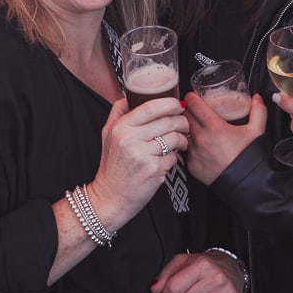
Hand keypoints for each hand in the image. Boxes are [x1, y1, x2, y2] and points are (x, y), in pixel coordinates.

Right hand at [90, 95, 188, 230]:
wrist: (111, 197)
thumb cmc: (112, 166)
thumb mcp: (107, 135)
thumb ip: (117, 113)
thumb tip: (129, 95)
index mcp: (120, 127)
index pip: (150, 107)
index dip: (168, 103)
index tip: (177, 105)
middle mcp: (130, 139)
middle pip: (167, 122)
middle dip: (181, 121)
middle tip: (184, 124)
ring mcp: (142, 155)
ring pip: (174, 138)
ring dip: (182, 140)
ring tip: (180, 142)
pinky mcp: (153, 170)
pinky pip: (173, 157)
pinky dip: (174, 158)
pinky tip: (168, 159)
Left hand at [183, 90, 263, 183]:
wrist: (247, 184)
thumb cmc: (250, 158)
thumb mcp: (256, 131)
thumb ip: (258, 110)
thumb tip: (257, 98)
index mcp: (215, 127)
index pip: (193, 104)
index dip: (191, 97)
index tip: (192, 96)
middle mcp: (201, 140)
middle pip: (185, 117)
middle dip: (189, 112)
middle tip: (196, 111)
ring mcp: (194, 153)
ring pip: (185, 134)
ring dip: (190, 130)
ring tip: (200, 130)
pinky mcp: (192, 166)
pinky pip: (187, 151)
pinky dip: (193, 147)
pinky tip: (203, 147)